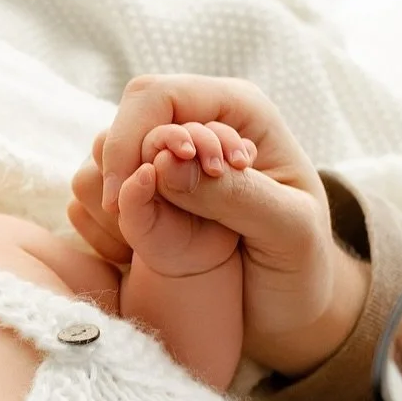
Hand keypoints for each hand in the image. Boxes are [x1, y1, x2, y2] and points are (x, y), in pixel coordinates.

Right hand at [70, 75, 363, 375]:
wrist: (289, 304)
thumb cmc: (302, 263)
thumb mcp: (290, 231)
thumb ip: (236, 195)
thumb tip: (165, 165)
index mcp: (239, 111)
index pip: (158, 96)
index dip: (132, 139)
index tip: (127, 196)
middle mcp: (199, 123)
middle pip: (123, 119)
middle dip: (119, 170)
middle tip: (131, 224)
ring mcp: (169, 157)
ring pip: (102, 154)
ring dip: (114, 199)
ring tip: (148, 243)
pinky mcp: (149, 190)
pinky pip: (100, 190)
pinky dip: (107, 220)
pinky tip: (137, 252)